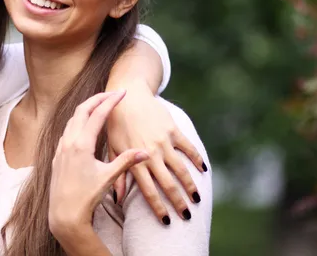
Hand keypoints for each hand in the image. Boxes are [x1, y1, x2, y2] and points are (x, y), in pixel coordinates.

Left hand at [48, 91, 148, 241]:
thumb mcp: (108, 177)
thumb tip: (146, 152)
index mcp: (82, 144)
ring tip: (99, 105)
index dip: (111, 101)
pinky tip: (84, 126)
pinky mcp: (57, 155)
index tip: (121, 92)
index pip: (97, 114)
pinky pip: (67, 130)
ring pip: (73, 119)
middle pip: (82, 110)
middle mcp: (69, 142)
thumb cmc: (86, 197)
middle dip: (97, 98)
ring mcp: (61, 148)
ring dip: (86, 109)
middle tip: (111, 93)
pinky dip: (77, 121)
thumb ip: (126, 161)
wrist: (64, 214)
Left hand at [107, 81, 206, 224]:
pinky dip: (197, 159)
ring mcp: (163, 141)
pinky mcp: (173, 130)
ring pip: (181, 169)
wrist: (127, 95)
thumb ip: (118, 173)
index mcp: (134, 159)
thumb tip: (118, 199)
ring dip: (190, 186)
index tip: (165, 221)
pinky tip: (204, 170)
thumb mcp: (112, 148)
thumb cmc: (116, 124)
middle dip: (178, 202)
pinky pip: (188, 148)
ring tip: (196, 199)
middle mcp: (150, 153)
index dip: (158, 208)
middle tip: (186, 217)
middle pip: (167, 184)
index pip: (148, 191)